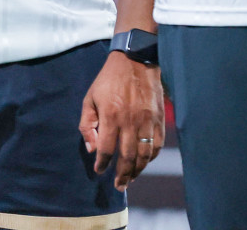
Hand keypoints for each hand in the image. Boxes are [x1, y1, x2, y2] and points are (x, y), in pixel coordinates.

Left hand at [79, 50, 164, 189]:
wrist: (134, 61)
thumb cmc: (108, 80)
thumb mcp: (89, 98)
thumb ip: (87, 124)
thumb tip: (91, 149)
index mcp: (110, 116)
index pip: (106, 148)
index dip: (102, 163)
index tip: (99, 170)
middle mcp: (130, 121)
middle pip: (127, 157)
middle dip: (122, 175)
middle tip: (119, 186)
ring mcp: (147, 121)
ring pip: (144, 155)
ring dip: (138, 171)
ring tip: (131, 179)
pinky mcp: (159, 119)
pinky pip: (157, 145)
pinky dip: (151, 158)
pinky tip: (144, 163)